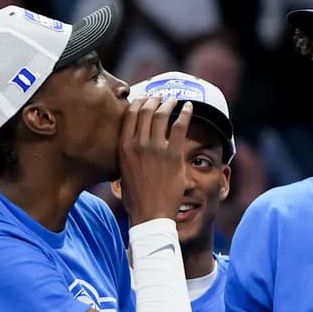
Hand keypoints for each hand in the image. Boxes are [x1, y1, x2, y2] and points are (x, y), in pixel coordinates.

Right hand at [119, 95, 192, 224]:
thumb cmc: (137, 198)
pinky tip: (189, 108)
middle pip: (145, 111)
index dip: (138, 103)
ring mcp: (155, 149)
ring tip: (174, 101)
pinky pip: (179, 127)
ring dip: (169, 104)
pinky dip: (185, 114)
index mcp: (123, 147)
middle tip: (161, 97)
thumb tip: (131, 150)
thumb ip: (127, 157)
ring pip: (162, 115)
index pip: (129, 115)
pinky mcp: (173, 155)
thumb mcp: (123, 172)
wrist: (150, 214)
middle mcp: (137, 144)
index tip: (145, 99)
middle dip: (154, 100)